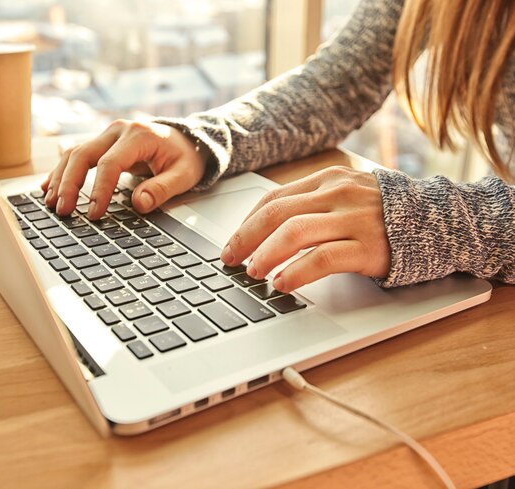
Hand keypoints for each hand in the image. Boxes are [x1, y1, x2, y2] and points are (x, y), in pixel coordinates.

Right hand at [41, 120, 207, 218]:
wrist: (189, 140)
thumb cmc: (186, 157)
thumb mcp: (184, 175)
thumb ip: (163, 189)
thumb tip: (140, 203)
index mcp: (139, 136)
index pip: (110, 163)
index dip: (99, 190)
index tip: (94, 213)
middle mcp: (119, 131)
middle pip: (83, 154)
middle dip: (69, 183)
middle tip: (63, 210)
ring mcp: (109, 135)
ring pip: (75, 153)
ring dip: (60, 178)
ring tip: (52, 203)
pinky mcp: (103, 143)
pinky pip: (77, 155)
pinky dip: (63, 171)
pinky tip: (49, 187)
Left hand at [220, 166, 390, 291]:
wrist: (440, 221)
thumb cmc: (384, 215)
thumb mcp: (347, 197)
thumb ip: (313, 206)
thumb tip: (267, 233)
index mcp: (328, 180)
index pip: (274, 199)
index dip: (247, 223)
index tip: (232, 243)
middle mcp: (338, 194)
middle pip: (277, 213)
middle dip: (246, 238)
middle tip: (230, 259)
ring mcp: (354, 219)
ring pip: (294, 232)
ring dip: (265, 254)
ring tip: (252, 272)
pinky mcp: (369, 246)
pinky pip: (322, 257)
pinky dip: (296, 272)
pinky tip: (282, 283)